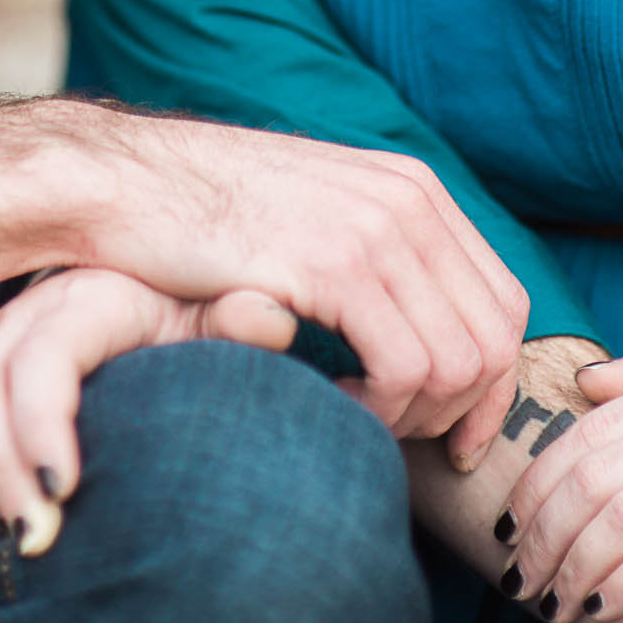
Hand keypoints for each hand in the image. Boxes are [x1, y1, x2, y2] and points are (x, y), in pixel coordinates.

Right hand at [0, 267, 297, 553]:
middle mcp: (22, 318)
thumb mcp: (217, 320)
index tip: (65, 495)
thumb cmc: (191, 325)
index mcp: (86, 299)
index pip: (39, 356)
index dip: (39, 426)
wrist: (158, 318)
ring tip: (18, 532)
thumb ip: (241, 321)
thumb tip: (268, 315)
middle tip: (40, 541)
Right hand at [72, 106, 526, 461]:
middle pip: (492, 340)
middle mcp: (409, 200)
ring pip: (457, 363)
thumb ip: (373, 255)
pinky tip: (329, 407)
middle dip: (456, 412)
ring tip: (350, 418)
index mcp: (412, 187)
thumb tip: (423, 326)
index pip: (504, 303)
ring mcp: (375, 227)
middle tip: (392, 438)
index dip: (492, 385)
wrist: (119, 182)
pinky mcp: (332, 262)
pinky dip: (378, 412)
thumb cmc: (199, 217)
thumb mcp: (312, 217)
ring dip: (410, 417)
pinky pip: (404, 368)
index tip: (454, 441)